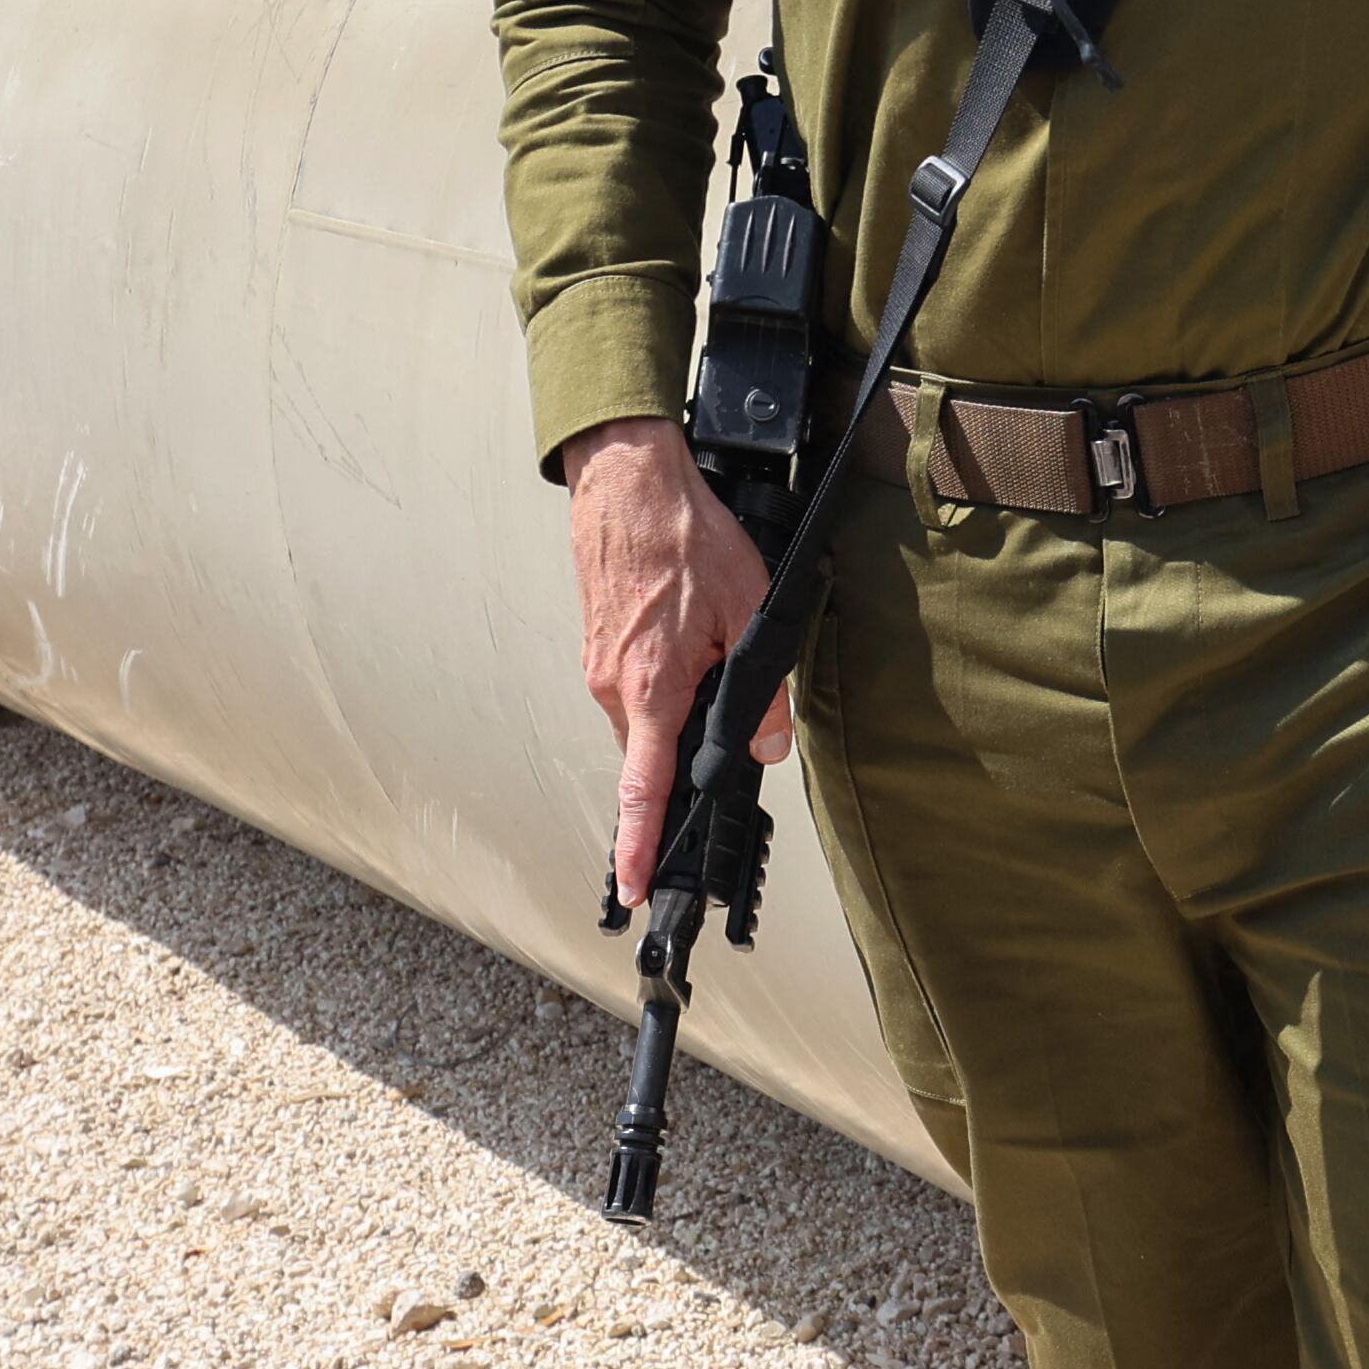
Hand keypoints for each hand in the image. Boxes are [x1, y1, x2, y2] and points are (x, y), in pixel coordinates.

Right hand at [564, 414, 791, 906]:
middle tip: (722, 713)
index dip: (637, 845)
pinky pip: (630, 686)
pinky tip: (687, 636)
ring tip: (709, 646)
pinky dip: (661, 680)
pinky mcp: (597, 646)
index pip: (642, 789)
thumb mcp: (748, 608)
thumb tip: (772, 743)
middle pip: (651, 753)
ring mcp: (598, 667)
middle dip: (684, 751)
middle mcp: (612, 688)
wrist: (626, 481)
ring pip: (643, 717)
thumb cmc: (683, 537)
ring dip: (676, 705)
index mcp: (649, 690)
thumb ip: (764, 687)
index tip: (634, 887)